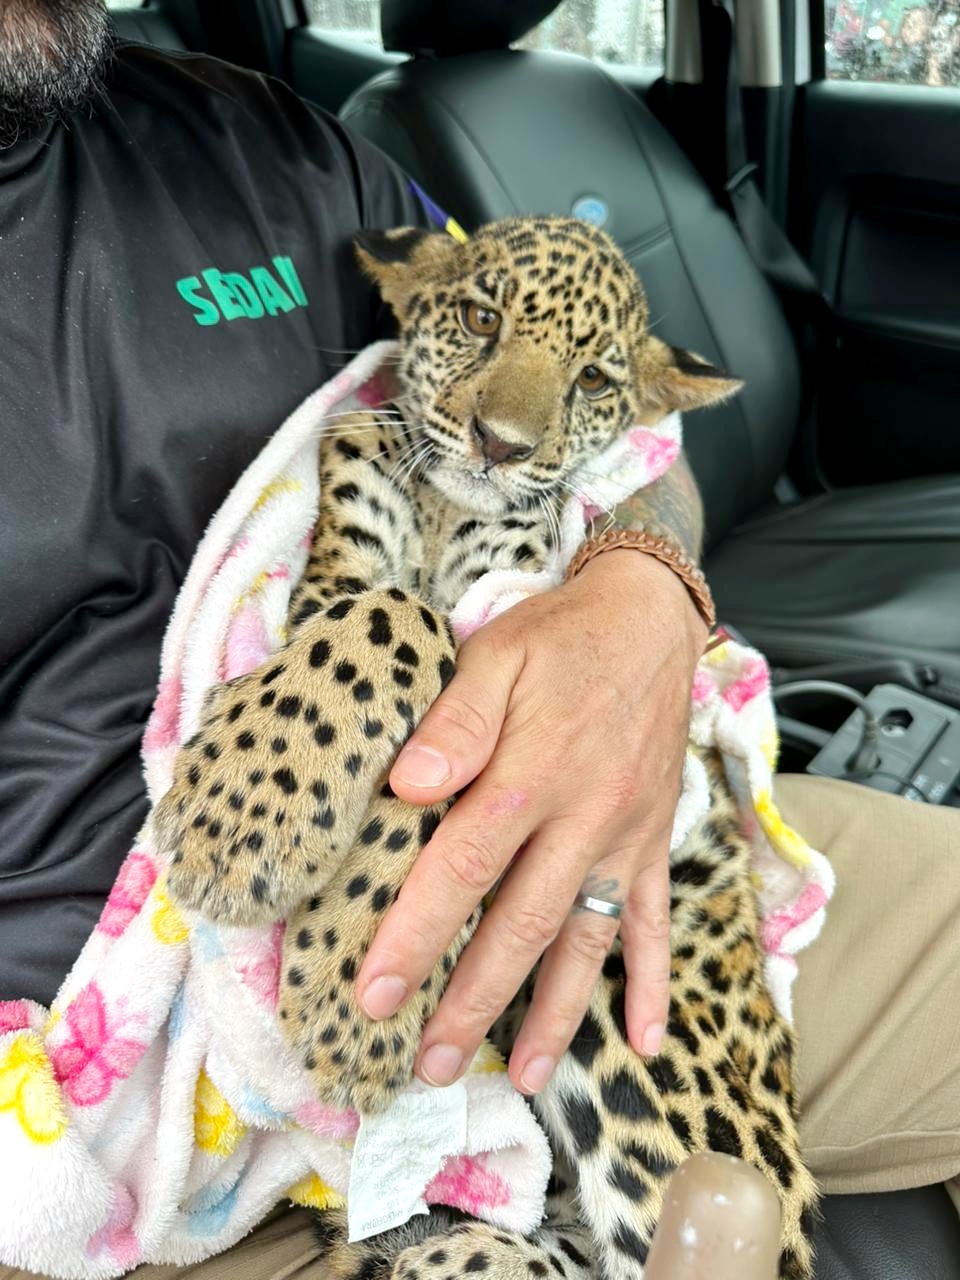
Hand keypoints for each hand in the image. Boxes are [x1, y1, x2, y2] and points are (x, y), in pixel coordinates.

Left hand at [355, 549, 707, 1094]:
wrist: (649, 618)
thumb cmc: (557, 637)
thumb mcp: (495, 655)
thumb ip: (454, 723)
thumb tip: (408, 788)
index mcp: (532, 773)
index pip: (463, 868)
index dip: (417, 933)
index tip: (375, 994)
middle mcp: (584, 818)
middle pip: (522, 923)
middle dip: (472, 998)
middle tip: (428, 1062)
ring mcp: (626, 837)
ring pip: (587, 939)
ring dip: (554, 1013)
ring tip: (520, 1076)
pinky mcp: (655, 841)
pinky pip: (658, 920)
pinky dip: (651, 982)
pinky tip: (644, 1041)